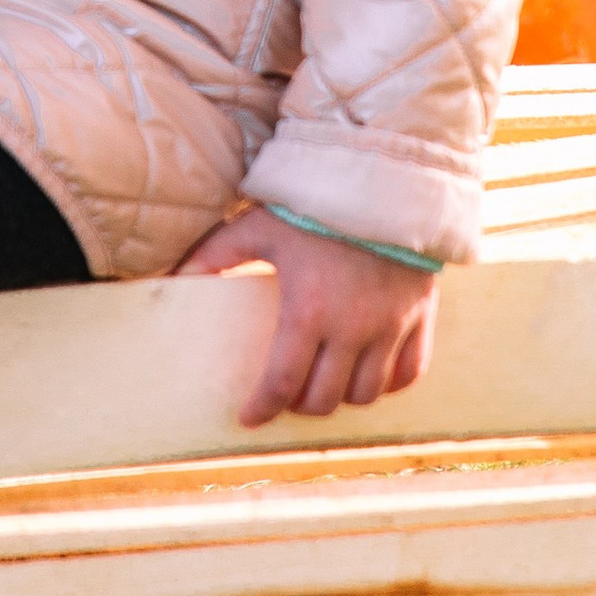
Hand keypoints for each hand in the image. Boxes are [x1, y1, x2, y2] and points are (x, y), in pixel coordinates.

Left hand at [177, 205, 438, 426]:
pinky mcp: (420, 315)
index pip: (283, 382)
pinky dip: (388, 383)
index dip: (263, 407)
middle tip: (287, 395)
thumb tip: (176, 278)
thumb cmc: (315, 203)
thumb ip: (216, 254)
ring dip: (342, 397)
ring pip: (367, 392)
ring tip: (325, 384)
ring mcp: (391, 325)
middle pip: (325, 397)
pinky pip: (409, 372)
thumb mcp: (258, 224)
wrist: (383, 177)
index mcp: (308, 310)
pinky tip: (370, 375)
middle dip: (300, 404)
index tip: (249, 418)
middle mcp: (353, 328)